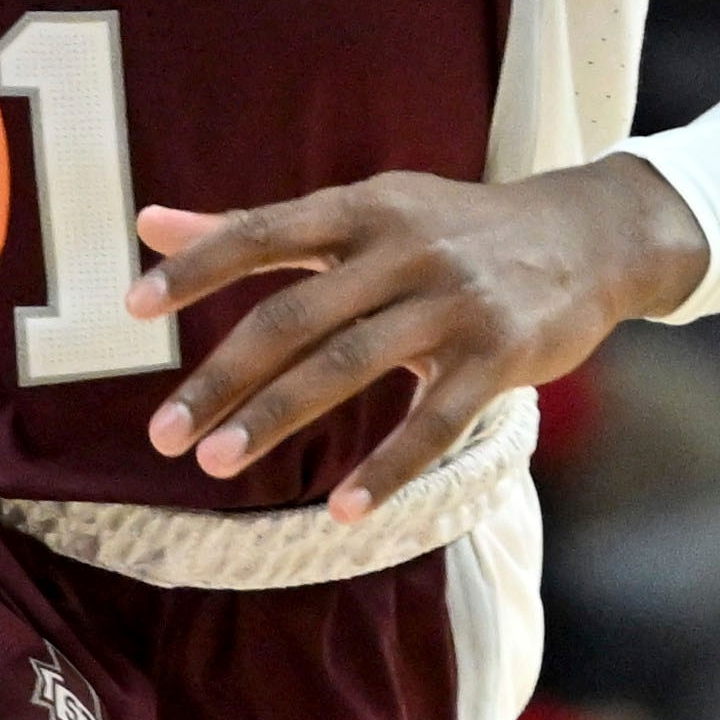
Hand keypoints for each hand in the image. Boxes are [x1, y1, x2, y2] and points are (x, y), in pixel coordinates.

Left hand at [130, 157, 708, 517]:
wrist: (588, 235)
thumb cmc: (451, 227)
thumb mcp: (362, 211)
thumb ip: (255, 226)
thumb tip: (148, 223)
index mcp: (362, 208)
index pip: (263, 232)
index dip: (197, 267)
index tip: (132, 306)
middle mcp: (404, 248)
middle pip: (296, 314)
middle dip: (225, 377)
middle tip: (164, 434)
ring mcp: (454, 303)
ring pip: (351, 365)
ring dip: (278, 417)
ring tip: (216, 464)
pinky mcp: (498, 356)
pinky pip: (433, 422)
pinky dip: (386, 469)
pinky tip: (339, 511)